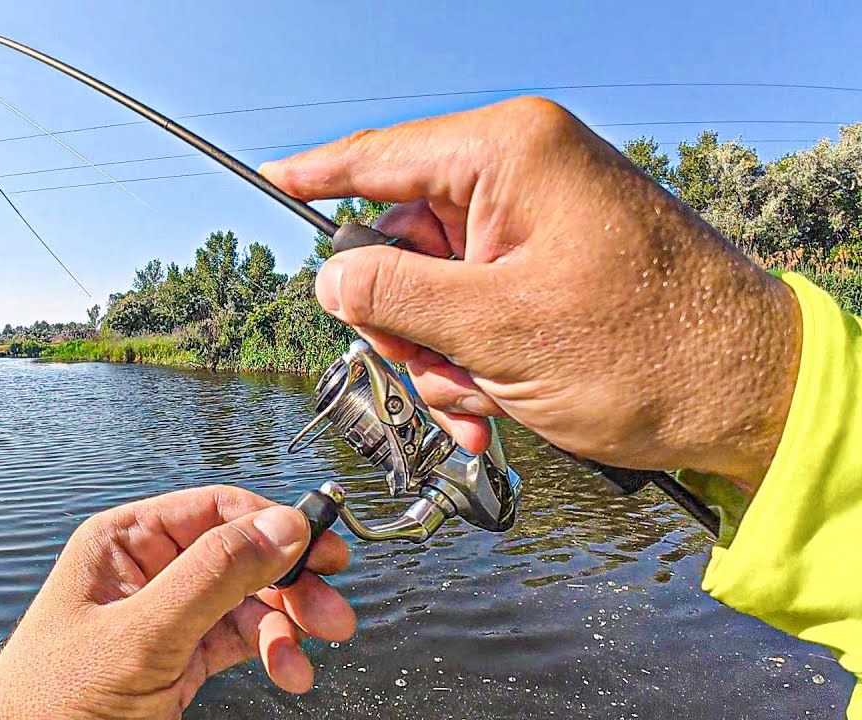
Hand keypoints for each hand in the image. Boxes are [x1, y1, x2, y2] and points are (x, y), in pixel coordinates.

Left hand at [0, 485, 354, 718]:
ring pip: (245, 602)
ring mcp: (163, 617)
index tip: (322, 546)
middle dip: (289, 582)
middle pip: (239, 557)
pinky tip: (289, 671)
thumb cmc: (52, 701)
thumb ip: (214, 576)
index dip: (273, 524)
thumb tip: (281, 527)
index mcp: (124, 541)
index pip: (215, 511)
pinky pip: (235, 640)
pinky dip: (268, 652)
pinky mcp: (175, 660)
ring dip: (286, 625)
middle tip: (333, 608)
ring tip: (314, 652)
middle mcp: (146, 571)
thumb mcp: (142, 634)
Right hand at [260, 97, 800, 490]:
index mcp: (509, 155)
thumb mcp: (497, 330)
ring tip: (480, 406)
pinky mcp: (553, 267)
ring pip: (435, 291)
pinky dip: (471, 363)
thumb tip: (328, 279)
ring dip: (439, 359)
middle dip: (402, 324)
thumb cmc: (651, 352)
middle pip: (402, 242)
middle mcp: (522, 176)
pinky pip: (477, 310)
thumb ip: (394, 297)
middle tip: (425, 375)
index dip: (316, 178)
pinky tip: (495, 407)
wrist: (753, 397)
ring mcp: (539, 224)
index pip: (381, 157)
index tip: (265, 183)